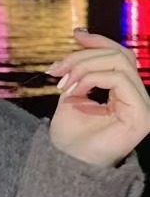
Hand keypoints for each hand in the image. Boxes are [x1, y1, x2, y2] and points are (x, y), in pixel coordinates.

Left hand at [47, 29, 149, 166]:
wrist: (66, 163)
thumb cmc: (69, 135)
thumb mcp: (72, 92)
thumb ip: (81, 69)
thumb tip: (81, 36)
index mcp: (123, 92)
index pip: (120, 56)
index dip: (99, 41)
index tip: (76, 34)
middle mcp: (137, 97)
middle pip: (119, 56)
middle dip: (82, 56)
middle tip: (55, 69)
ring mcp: (143, 106)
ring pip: (120, 64)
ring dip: (83, 67)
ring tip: (62, 83)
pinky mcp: (142, 114)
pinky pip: (120, 80)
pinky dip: (92, 78)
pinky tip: (73, 90)